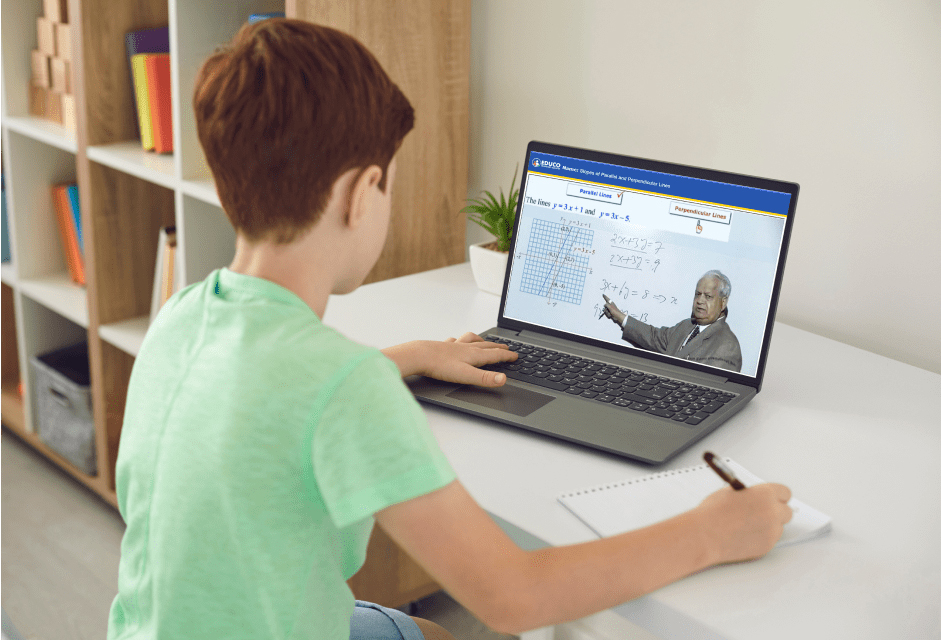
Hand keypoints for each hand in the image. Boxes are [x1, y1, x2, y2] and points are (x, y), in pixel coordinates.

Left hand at [382, 332, 517, 386]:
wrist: (418, 355)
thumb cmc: (440, 366)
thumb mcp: (466, 375)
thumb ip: (485, 378)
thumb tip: (503, 379)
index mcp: (473, 355)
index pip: (495, 355)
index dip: (506, 356)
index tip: (515, 356)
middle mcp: (465, 347)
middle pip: (485, 346)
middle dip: (497, 347)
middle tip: (505, 347)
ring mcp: (453, 346)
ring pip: (471, 340)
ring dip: (480, 340)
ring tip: (484, 340)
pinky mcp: (441, 346)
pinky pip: (454, 340)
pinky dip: (459, 340)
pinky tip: (456, 340)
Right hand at [602, 296, 625, 325]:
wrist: (618, 317)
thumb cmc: (615, 311)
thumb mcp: (610, 307)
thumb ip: (606, 305)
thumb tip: (604, 305)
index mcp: (611, 303)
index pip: (607, 299)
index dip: (605, 297)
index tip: (603, 294)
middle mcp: (610, 306)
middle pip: (605, 306)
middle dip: (606, 310)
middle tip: (609, 311)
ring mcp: (610, 310)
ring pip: (605, 311)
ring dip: (607, 313)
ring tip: (610, 314)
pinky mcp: (610, 313)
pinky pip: (606, 314)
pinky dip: (608, 315)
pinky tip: (611, 316)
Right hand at [696, 483, 792, 563]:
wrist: (705, 535)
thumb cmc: (713, 513)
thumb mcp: (730, 492)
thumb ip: (748, 494)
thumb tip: (754, 496)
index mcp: (765, 494)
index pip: (784, 492)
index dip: (776, 495)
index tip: (772, 498)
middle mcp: (773, 512)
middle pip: (787, 511)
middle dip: (776, 511)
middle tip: (762, 512)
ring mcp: (772, 531)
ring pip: (779, 527)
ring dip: (770, 526)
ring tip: (749, 526)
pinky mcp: (767, 547)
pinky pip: (770, 540)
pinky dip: (761, 538)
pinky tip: (745, 535)